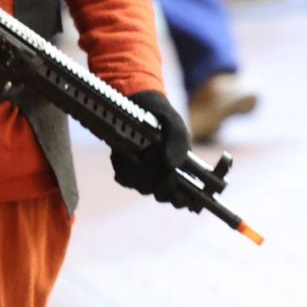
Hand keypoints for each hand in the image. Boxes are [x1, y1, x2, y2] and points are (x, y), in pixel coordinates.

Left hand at [110, 90, 203, 211]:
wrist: (137, 106)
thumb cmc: (161, 118)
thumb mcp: (173, 123)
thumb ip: (177, 141)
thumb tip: (172, 164)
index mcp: (181, 171)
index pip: (184, 198)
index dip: (181, 199)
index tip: (177, 190)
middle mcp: (162, 179)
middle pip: (161, 194)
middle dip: (157, 176)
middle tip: (153, 151)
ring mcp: (143, 177)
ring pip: (141, 187)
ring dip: (139, 169)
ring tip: (138, 147)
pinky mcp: (126, 171)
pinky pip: (123, 177)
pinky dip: (123, 164)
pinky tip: (124, 149)